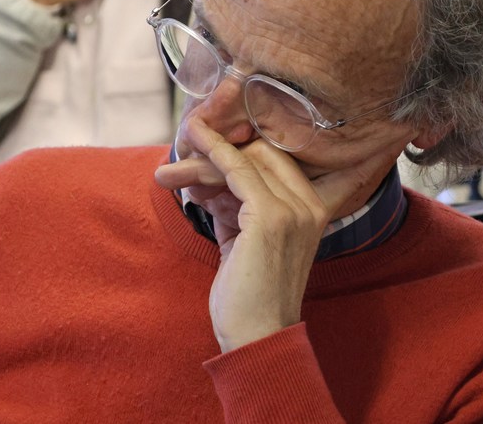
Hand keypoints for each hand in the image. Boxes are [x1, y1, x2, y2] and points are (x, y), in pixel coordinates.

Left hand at [154, 119, 379, 352]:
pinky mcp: (271, 216)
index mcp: (313, 209)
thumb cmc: (248, 296)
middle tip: (181, 159)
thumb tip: (205, 179)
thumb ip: (233, 206)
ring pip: (245, 159)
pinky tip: (192, 145)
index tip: (205, 149)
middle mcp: (310, 205)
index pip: (276, 162)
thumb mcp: (243, 240)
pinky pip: (235, 169)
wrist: (257, 337)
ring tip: (169, 171)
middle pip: (262, 154)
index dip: (239, 152)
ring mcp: (294, 209)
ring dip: (203, 158)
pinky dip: (211, 154)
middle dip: (219, 152)